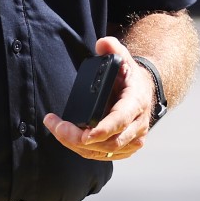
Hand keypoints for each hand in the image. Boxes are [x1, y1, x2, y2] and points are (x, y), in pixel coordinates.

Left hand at [43, 36, 156, 161]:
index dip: (103, 130)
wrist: (143, 91)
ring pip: (105, 152)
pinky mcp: (127, 147)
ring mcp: (134, 138)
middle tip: (56, 126)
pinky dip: (85, 151)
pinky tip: (69, 139)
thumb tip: (103, 44)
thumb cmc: (128, 76)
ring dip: (77, 145)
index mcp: (136, 103)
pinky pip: (105, 156)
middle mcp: (138, 125)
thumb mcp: (123, 58)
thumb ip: (113, 48)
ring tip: (56, 129)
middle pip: (109, 141)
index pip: (120, 120)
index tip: (84, 134)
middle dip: (79, 138)